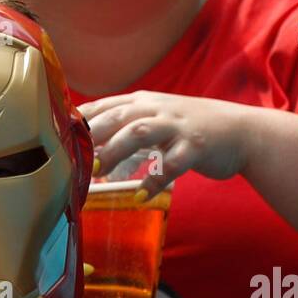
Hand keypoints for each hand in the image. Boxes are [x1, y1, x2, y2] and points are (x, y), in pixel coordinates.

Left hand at [78, 91, 256, 197]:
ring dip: (116, 151)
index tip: (55, 138)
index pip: (103, 106)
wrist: (241, 131)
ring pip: (140, 132)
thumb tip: (84, 143)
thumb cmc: (189, 130)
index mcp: (143, 102)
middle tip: (71, 159)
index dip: (78, 120)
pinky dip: (156, 179)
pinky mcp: (196, 146)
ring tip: (98, 172)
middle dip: (92, 135)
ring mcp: (177, 126)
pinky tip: (142, 195)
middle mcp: (158, 109)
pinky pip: (173, 163)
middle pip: (117, 116)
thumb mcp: (155, 120)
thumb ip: (122, 127)